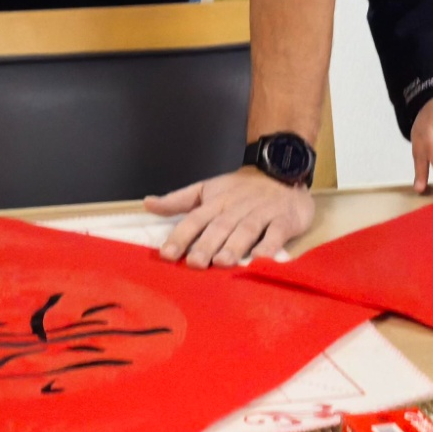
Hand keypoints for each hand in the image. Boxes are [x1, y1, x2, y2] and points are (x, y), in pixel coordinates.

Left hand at [146, 167, 313, 267]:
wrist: (281, 168)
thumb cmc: (240, 188)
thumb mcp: (207, 189)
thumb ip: (178, 200)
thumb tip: (148, 204)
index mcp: (215, 202)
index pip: (195, 219)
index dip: (181, 236)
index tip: (167, 254)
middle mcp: (236, 208)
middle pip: (219, 226)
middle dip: (206, 244)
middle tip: (194, 263)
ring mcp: (261, 213)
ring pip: (246, 229)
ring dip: (234, 246)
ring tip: (222, 263)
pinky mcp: (284, 219)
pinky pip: (277, 232)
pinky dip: (269, 245)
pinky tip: (261, 259)